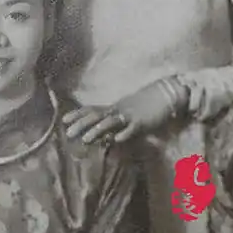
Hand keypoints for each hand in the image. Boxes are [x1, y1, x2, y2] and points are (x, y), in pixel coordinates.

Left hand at [63, 77, 187, 143]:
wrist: (168, 92)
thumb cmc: (148, 103)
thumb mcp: (129, 111)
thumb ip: (116, 123)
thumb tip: (103, 135)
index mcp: (115, 107)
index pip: (93, 110)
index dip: (78, 114)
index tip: (63, 120)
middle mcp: (119, 110)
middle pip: (97, 116)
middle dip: (82, 124)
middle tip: (68, 133)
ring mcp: (131, 115)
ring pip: (111, 122)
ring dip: (98, 130)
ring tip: (86, 140)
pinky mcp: (143, 121)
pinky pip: (133, 128)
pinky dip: (125, 133)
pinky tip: (117, 140)